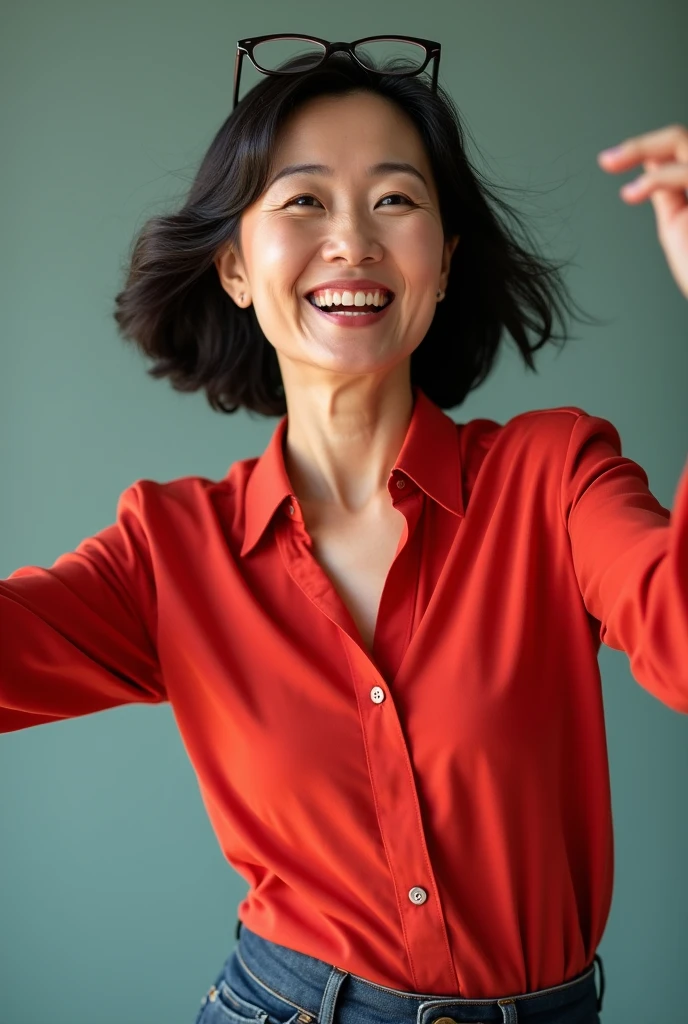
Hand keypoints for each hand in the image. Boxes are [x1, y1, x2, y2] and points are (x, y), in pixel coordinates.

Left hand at [597, 123, 687, 299]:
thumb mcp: (676, 222)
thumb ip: (666, 190)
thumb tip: (649, 165)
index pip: (679, 148)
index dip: (645, 148)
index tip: (612, 160)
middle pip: (681, 138)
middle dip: (640, 144)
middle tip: (608, 160)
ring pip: (682, 141)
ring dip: (642, 149)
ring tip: (614, 165)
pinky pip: (687, 169)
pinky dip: (655, 178)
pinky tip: (633, 193)